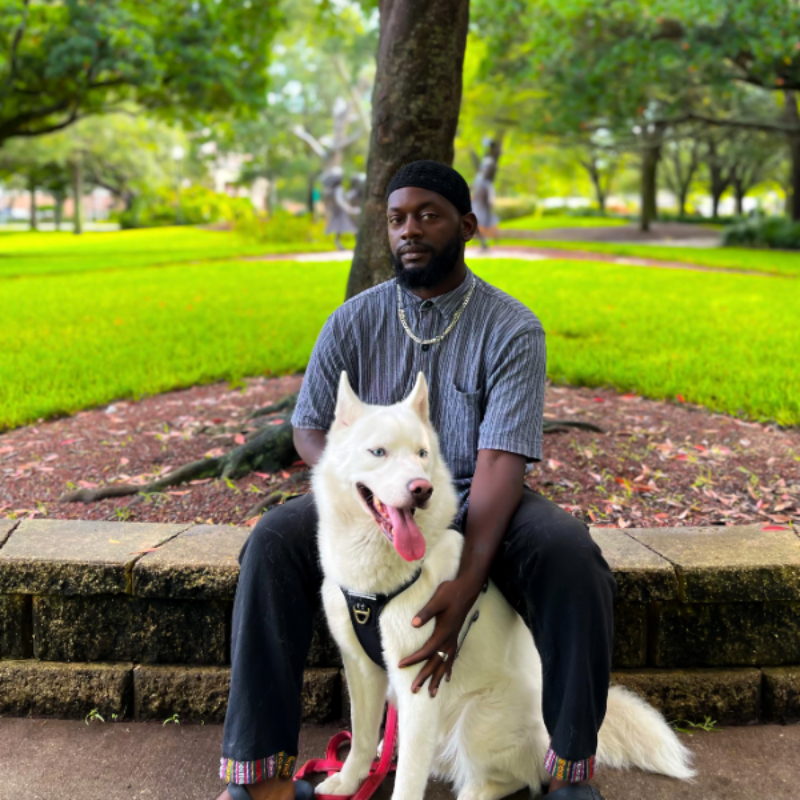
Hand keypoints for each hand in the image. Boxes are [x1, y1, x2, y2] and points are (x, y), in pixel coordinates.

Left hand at [397, 577, 480, 696]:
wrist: (467, 589)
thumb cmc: (451, 593)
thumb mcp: (437, 599)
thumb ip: (426, 612)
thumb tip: (414, 623)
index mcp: (444, 632)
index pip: (427, 650)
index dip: (414, 659)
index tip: (401, 665)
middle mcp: (449, 639)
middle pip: (436, 662)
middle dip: (425, 677)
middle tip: (414, 690)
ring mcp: (453, 639)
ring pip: (445, 664)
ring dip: (438, 678)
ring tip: (432, 693)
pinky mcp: (455, 637)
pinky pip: (451, 658)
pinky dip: (448, 669)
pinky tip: (447, 678)